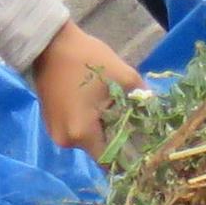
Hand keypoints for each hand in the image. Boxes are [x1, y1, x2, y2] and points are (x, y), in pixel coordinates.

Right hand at [35, 22, 145, 153]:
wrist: (49, 43)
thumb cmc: (86, 59)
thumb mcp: (124, 77)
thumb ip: (142, 99)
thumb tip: (156, 113)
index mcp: (81, 134)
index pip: (110, 161)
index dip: (130, 155)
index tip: (145, 144)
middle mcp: (65, 140)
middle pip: (101, 149)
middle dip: (120, 138)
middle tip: (136, 121)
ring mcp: (56, 132)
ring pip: (90, 139)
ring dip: (106, 128)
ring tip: (119, 109)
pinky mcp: (52, 122)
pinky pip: (78, 130)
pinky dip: (92, 122)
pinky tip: (100, 105)